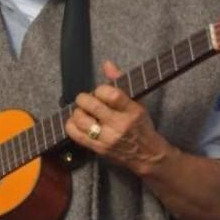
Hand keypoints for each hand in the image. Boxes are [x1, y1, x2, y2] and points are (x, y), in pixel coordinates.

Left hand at [66, 60, 172, 175]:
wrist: (147, 155)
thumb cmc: (141, 125)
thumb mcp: (137, 102)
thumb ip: (120, 82)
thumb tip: (107, 64)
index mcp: (132, 111)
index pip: (111, 94)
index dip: (99, 89)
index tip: (99, 91)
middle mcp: (120, 125)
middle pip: (92, 106)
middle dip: (83, 98)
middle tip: (85, 99)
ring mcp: (108, 139)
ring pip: (81, 120)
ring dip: (77, 112)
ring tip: (83, 111)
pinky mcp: (99, 149)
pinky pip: (76, 135)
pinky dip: (71, 125)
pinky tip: (78, 122)